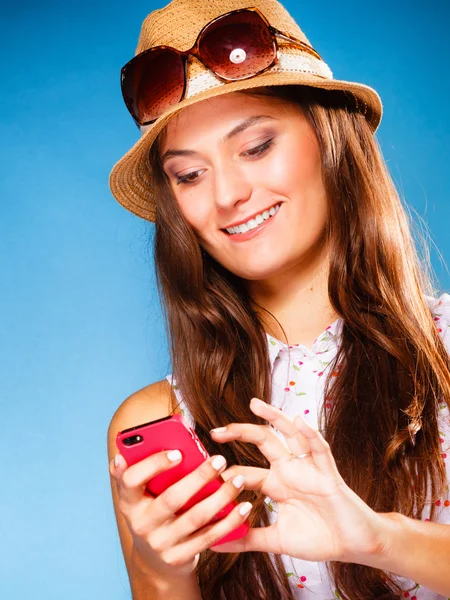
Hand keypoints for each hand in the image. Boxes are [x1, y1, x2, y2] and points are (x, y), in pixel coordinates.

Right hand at [110, 450, 251, 577]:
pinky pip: (208, 537)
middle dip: (199, 477)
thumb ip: (144, 469)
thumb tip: (152, 442)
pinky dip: (228, 521)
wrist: (154, 560)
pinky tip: (243, 507)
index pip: (131, 480)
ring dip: (220, 497)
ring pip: (195, 517)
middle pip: (171, 498)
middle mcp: (140, 523)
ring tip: (238, 480)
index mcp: (128, 501)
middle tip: (220, 459)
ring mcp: (160, 543)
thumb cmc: (152, 510)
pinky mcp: (179, 557)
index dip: (153, 465)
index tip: (177, 452)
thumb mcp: (141, 493)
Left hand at [209, 398, 387, 563]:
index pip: (247, 471)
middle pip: (263, 442)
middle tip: (216, 431)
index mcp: (277, 484)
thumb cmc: (319, 538)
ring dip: (274, 417)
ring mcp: (309, 469)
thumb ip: (248, 539)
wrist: (354, 546)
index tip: (205, 473)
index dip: (228, 473)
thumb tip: (216, 544)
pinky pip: (320, 450)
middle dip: (240, 432)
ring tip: (255, 403)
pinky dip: (310, 435)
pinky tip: (299, 421)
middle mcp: (290, 470)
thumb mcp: (277, 540)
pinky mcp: (328, 474)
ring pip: (290, 435)